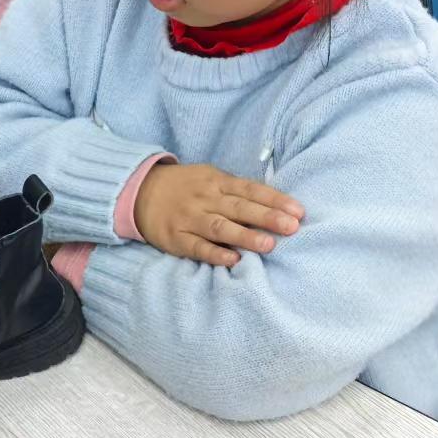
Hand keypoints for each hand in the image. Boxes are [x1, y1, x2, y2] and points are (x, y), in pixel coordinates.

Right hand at [134, 162, 304, 267]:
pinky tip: (233, 259)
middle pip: (239, 208)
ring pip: (220, 227)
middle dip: (267, 218)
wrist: (139, 190)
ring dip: (245, 236)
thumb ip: (237, 190)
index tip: (298, 211)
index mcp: (217, 182)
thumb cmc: (186, 187)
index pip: (251, 190)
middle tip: (291, 227)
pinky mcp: (176, 238)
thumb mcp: (210, 178)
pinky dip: (215, 253)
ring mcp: (190, 218)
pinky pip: (197, 246)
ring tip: (269, 245)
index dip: (275, 200)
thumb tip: (275, 205)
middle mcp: (206, 199)